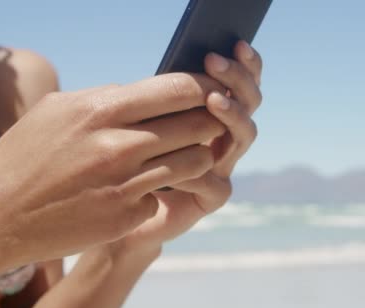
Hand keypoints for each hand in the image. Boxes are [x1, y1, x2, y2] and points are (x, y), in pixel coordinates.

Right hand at [0, 73, 229, 268]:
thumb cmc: (22, 159)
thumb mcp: (56, 111)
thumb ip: (102, 97)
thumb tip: (137, 92)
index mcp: (101, 109)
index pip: (180, 89)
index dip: (205, 89)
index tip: (213, 94)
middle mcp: (119, 144)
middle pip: (199, 124)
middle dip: (208, 123)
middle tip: (204, 126)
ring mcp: (126, 184)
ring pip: (196, 162)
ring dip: (195, 158)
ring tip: (178, 158)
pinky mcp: (127, 216)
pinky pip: (164, 194)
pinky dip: (157, 190)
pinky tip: (136, 190)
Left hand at [122, 41, 262, 250]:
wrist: (115, 207)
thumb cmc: (123, 156)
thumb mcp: (138, 118)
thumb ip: (157, 98)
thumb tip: (171, 65)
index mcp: (208, 113)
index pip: (237, 82)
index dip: (244, 64)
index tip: (236, 42)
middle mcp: (222, 137)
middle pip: (249, 103)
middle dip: (237, 80)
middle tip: (216, 62)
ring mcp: (221, 167)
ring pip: (243, 137)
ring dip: (231, 115)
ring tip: (213, 100)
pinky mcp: (212, 197)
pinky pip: (216, 181)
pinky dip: (199, 168)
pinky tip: (180, 160)